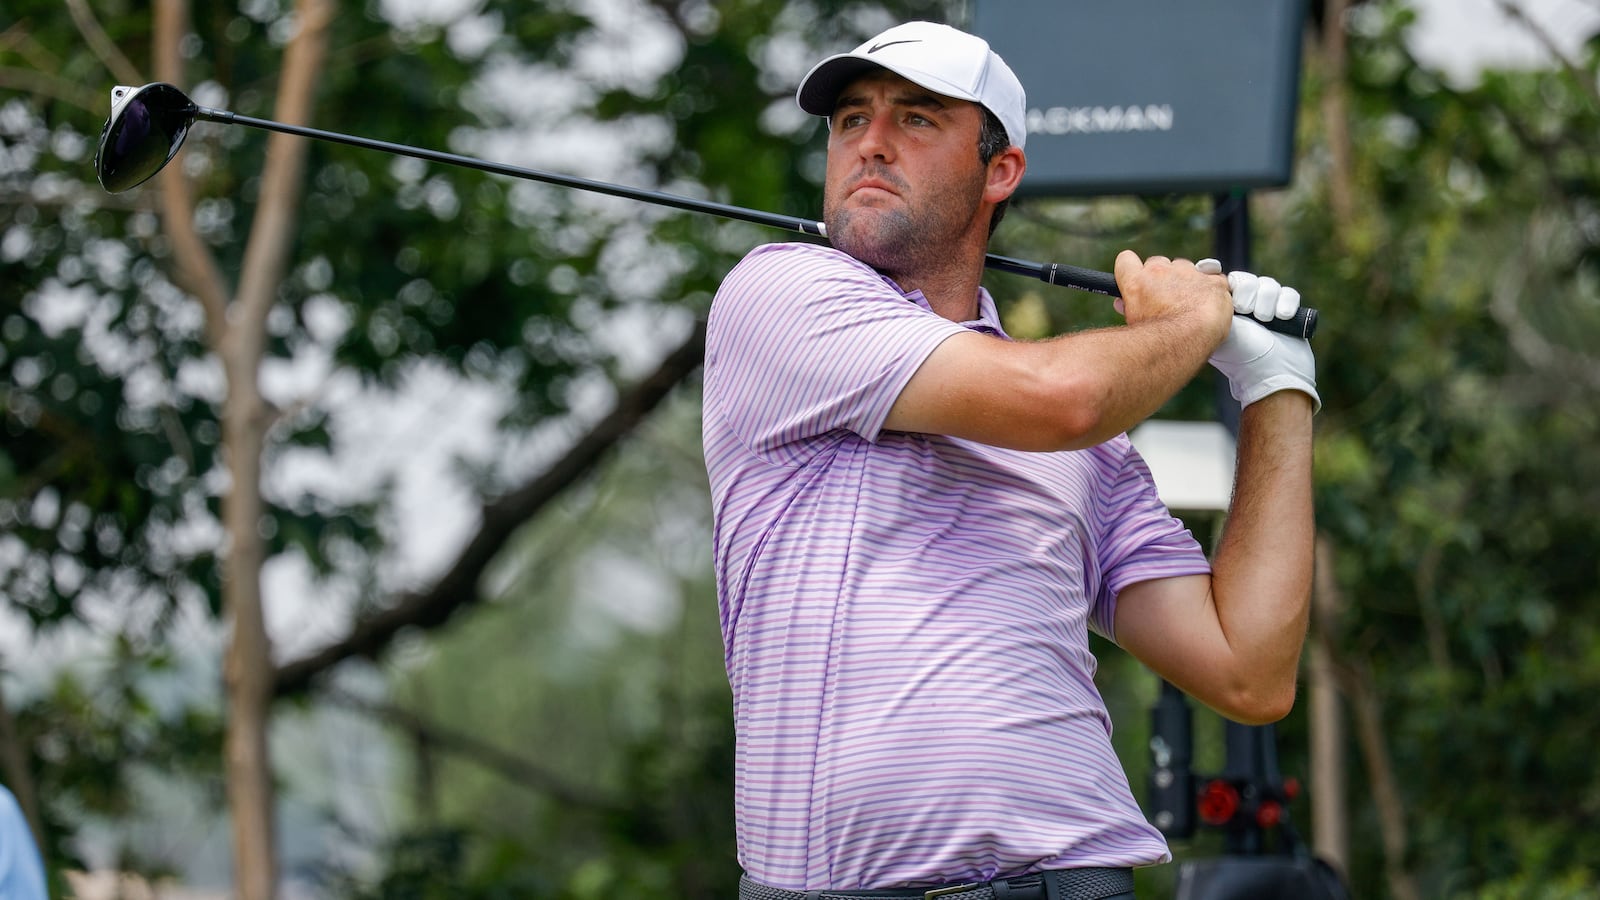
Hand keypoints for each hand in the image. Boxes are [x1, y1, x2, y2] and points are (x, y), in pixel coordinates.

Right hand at [1112, 251, 1232, 347]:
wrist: (1187, 341)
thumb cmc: (1158, 339)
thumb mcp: (1134, 324)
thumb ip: (1130, 307)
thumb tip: (1123, 304)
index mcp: (1137, 282)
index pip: (1126, 260)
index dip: (1133, 269)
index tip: (1139, 279)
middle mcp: (1161, 272)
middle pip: (1159, 263)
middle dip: (1163, 278)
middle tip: (1167, 300)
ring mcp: (1189, 274)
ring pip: (1187, 268)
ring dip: (1188, 281)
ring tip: (1191, 306)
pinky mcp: (1213, 281)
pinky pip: (1215, 279)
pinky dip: (1213, 291)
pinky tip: (1210, 307)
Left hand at [1199, 261, 1320, 411]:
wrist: (1274, 375)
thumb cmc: (1242, 358)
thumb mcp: (1219, 330)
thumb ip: (1210, 307)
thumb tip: (1201, 280)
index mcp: (1222, 312)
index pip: (1222, 281)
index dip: (1217, 274)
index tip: (1211, 269)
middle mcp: (1243, 309)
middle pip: (1246, 279)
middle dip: (1248, 292)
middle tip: (1246, 311)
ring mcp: (1266, 310)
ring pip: (1268, 284)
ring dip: (1267, 300)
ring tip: (1265, 320)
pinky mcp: (1287, 313)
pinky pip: (1289, 293)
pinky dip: (1286, 302)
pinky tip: (1282, 317)